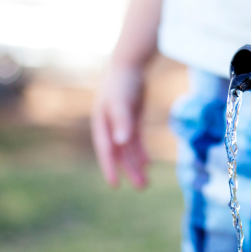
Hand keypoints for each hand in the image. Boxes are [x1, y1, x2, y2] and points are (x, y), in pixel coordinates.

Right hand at [90, 63, 149, 188]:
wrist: (128, 64)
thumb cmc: (122, 82)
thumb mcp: (121, 102)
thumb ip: (122, 122)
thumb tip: (121, 144)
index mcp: (102, 123)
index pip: (106, 150)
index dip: (110, 168)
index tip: (115, 186)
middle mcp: (110, 126)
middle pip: (119, 153)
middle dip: (129, 170)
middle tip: (142, 187)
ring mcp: (121, 122)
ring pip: (128, 149)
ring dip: (136, 164)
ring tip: (145, 182)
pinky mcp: (131, 118)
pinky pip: (135, 140)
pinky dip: (140, 151)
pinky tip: (147, 163)